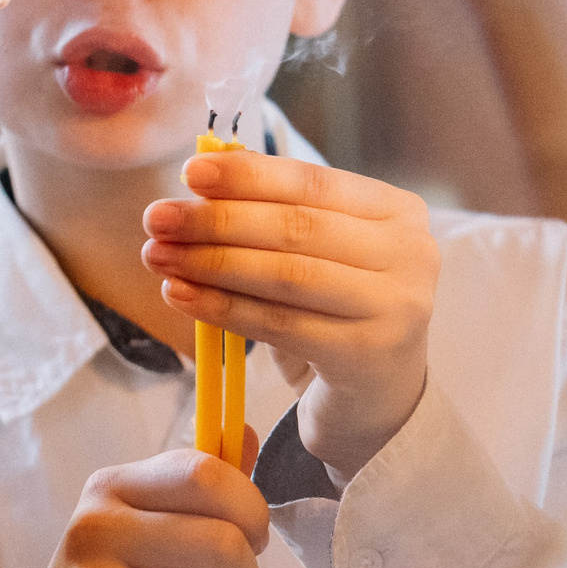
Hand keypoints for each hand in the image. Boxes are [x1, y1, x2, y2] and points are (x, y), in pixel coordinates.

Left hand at [140, 152, 438, 479]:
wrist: (377, 395)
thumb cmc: (337, 308)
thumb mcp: (319, 251)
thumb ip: (276, 210)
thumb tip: (202, 174)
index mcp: (398, 211)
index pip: (312, 182)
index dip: (247, 175)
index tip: (189, 172)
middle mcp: (410, 254)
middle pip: (296, 227)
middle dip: (217, 220)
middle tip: (156, 219)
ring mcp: (395, 307)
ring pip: (285, 275)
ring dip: (211, 262)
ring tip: (158, 255)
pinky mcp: (366, 355)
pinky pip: (278, 324)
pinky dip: (222, 308)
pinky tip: (180, 295)